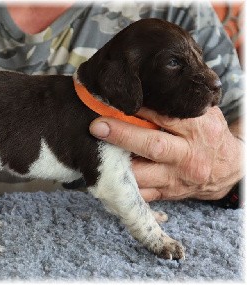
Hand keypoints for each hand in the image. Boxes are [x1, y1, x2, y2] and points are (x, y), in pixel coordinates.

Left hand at [89, 106, 242, 201]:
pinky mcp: (168, 194)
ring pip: (142, 175)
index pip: (165, 117)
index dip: (139, 110)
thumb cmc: (209, 135)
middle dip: (122, 135)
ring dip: (116, 163)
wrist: (229, 169)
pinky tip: (105, 173)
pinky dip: (122, 185)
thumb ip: (175, 106)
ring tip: (95, 151)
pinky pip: (141, 194)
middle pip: (152, 146)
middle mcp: (187, 156)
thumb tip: (140, 92)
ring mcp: (177, 179)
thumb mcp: (201, 114)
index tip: (115, 102)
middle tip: (97, 126)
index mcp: (198, 130)